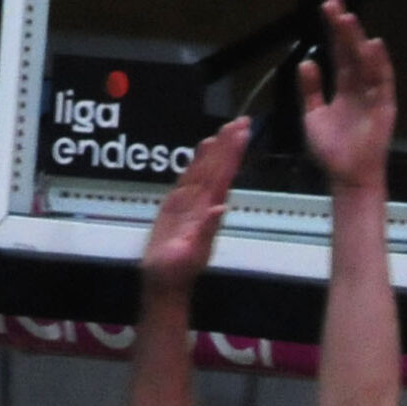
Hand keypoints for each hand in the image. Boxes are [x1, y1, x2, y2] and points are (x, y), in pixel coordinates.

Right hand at [140, 117, 250, 295]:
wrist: (164, 284)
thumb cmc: (175, 273)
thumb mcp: (187, 254)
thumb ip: (203, 231)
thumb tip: (219, 207)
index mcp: (207, 212)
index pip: (222, 176)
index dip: (231, 154)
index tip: (242, 132)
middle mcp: (202, 204)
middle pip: (217, 169)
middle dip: (229, 145)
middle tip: (242, 120)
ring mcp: (191, 204)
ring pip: (205, 171)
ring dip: (216, 150)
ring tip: (226, 129)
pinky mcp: (177, 206)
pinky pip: (189, 178)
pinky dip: (196, 162)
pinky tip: (202, 148)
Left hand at [299, 0, 395, 193]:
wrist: (346, 178)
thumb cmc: (332, 152)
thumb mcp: (313, 116)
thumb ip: (310, 90)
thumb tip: (308, 62)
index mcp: (343, 87)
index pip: (338, 51)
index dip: (333, 29)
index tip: (327, 5)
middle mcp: (359, 87)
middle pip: (351, 50)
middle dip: (343, 26)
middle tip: (333, 1)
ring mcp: (372, 95)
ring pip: (365, 61)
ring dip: (357, 39)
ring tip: (346, 18)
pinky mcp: (384, 107)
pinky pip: (382, 81)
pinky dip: (378, 63)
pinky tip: (372, 45)